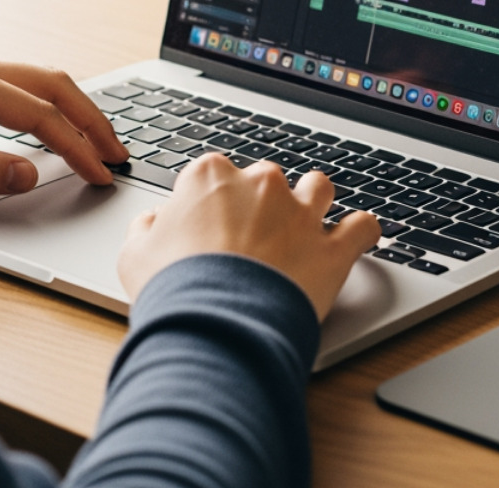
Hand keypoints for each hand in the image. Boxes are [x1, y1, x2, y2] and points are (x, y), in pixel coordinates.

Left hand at [0, 50, 127, 193]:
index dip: (76, 147)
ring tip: (102, 140)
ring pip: (42, 80)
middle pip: (53, 85)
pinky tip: (64, 123)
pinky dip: (53, 103)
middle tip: (118, 154)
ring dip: (76, 108)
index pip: (38, 115)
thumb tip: (29, 174)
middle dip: (91, 120)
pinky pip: (24, 83)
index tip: (99, 173)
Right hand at [117, 153, 381, 319]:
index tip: (209, 227)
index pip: (214, 175)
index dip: (212, 203)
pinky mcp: (333, 248)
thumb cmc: (173, 288)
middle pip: (266, 180)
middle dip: (261, 204)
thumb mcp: (135, 255)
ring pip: (318, 187)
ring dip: (312, 203)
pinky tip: (354, 241)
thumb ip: (148, 229)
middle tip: (248, 241)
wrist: (215, 324)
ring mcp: (301, 214)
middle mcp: (261, 184)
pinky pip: (363, 227)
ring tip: (302, 229)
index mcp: (211, 177)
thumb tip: (154, 223)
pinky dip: (360, 233)